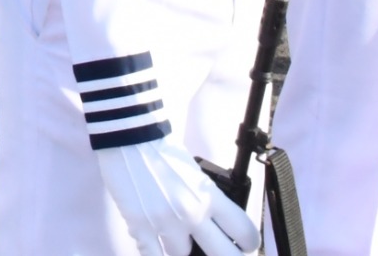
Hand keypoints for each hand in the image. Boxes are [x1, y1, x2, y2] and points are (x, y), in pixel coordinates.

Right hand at [97, 135, 259, 255]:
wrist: (128, 134)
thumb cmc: (160, 146)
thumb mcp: (195, 170)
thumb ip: (206, 196)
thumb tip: (214, 219)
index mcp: (210, 195)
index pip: (244, 231)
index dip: (249, 242)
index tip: (246, 244)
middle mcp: (192, 213)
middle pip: (223, 254)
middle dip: (226, 254)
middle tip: (220, 251)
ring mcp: (165, 223)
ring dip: (182, 250)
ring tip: (179, 240)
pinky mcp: (139, 226)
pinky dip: (156, 253)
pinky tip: (158, 248)